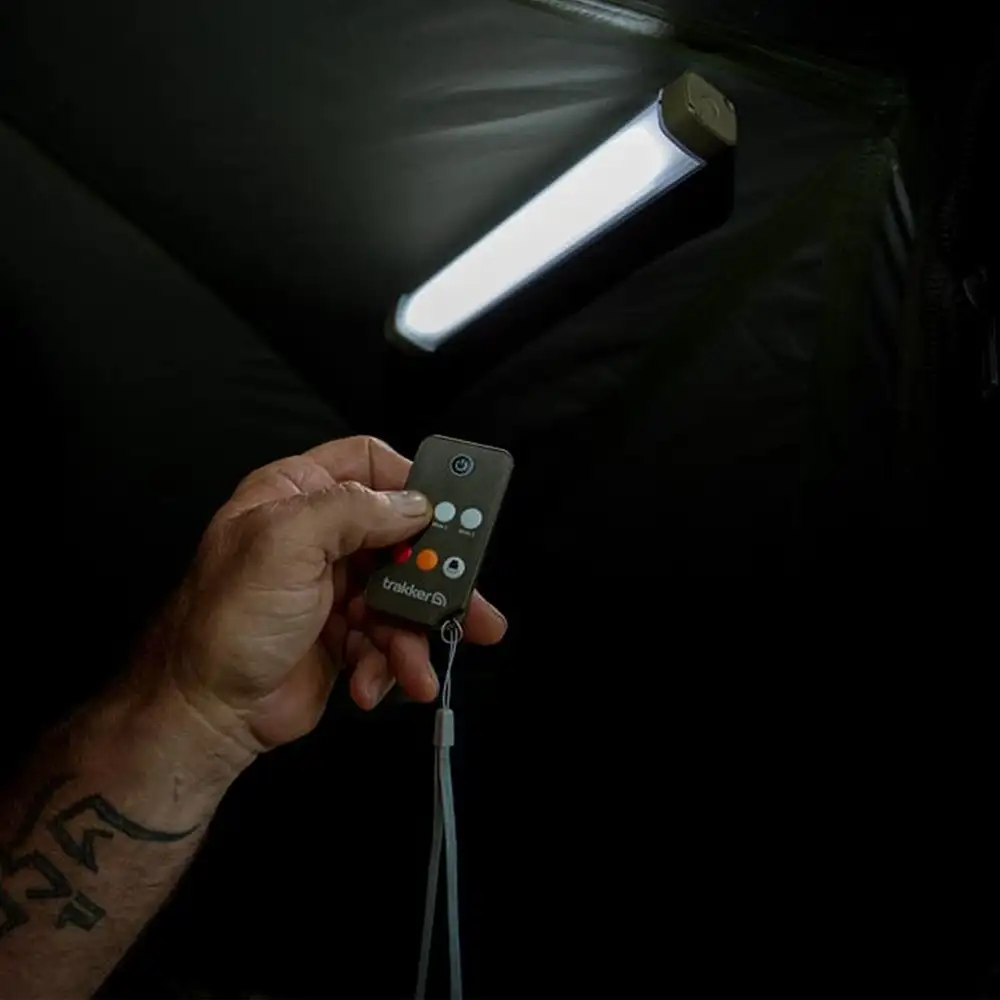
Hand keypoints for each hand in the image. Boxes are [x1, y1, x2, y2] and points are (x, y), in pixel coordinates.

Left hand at [149, 436, 506, 753]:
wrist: (205, 712)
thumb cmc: (227, 621)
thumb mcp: (286, 542)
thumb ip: (354, 510)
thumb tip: (416, 504)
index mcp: (297, 496)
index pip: (368, 463)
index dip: (412, 483)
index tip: (450, 514)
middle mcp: (319, 537)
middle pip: (401, 536)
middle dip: (435, 576)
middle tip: (469, 603)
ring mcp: (333, 588)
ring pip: (403, 596)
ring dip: (414, 636)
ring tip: (417, 669)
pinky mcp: (344, 635)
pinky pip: (388, 640)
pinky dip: (389, 665)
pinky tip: (370, 684)